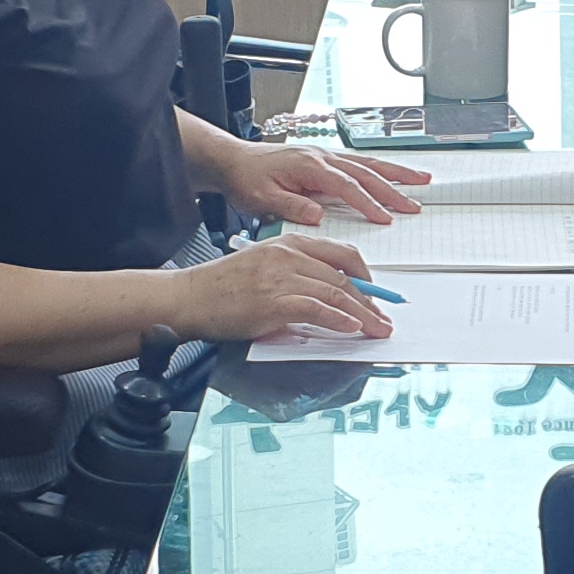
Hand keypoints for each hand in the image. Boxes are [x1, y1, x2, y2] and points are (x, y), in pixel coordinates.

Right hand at [171, 233, 390, 343]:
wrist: (188, 297)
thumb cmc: (222, 287)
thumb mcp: (264, 266)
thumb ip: (296, 273)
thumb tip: (329, 296)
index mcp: (289, 243)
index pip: (341, 254)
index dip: (366, 276)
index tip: (378, 295)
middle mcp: (289, 256)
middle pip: (344, 276)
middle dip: (371, 300)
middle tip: (384, 318)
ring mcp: (282, 278)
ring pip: (336, 293)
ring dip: (363, 314)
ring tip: (378, 329)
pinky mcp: (274, 302)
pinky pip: (317, 309)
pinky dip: (339, 320)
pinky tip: (352, 328)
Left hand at [219, 139, 427, 227]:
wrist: (233, 161)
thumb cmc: (246, 179)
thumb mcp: (262, 199)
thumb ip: (291, 207)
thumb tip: (318, 215)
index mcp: (310, 166)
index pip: (347, 187)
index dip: (368, 203)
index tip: (386, 218)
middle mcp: (322, 157)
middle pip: (366, 173)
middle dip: (394, 189)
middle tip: (415, 205)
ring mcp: (325, 156)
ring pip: (368, 164)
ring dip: (396, 173)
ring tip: (421, 180)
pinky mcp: (325, 160)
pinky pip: (359, 163)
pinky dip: (380, 169)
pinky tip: (393, 174)